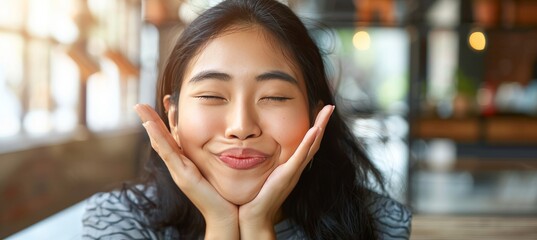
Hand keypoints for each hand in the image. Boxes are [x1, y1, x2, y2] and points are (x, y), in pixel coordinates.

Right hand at [134, 104, 238, 239]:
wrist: (228, 218)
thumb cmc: (230, 195)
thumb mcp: (225, 168)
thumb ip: (227, 154)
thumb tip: (236, 138)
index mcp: (190, 162)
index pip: (177, 137)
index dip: (170, 120)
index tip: (168, 101)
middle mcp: (181, 166)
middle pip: (163, 137)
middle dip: (153, 118)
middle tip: (143, 102)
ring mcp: (179, 171)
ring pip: (161, 142)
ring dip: (149, 123)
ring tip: (139, 107)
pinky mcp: (182, 176)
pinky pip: (168, 152)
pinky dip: (158, 137)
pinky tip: (150, 124)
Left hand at [238, 105, 334, 238]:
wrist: (254, 215)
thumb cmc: (255, 195)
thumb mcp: (263, 172)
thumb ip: (265, 162)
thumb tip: (256, 147)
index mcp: (291, 166)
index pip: (307, 143)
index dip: (314, 127)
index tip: (317, 110)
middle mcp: (296, 168)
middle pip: (315, 141)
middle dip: (322, 122)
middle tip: (328, 105)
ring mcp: (294, 171)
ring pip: (312, 145)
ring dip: (321, 126)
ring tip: (327, 110)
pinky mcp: (288, 175)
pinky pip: (301, 156)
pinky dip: (309, 142)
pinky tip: (315, 129)